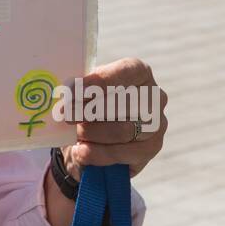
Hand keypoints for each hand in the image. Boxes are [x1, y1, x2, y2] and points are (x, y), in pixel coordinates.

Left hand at [60, 57, 167, 180]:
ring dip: (92, 133)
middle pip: (122, 103)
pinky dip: (98, 153)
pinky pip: (122, 152)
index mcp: (139, 72)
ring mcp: (158, 123)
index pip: (126, 71)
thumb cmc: (89, 106)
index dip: (101, 81)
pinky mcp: (152, 148)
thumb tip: (70, 92)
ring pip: (122, 130)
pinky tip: (81, 151)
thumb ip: (80, 90)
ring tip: (75, 135)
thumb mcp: (84, 92)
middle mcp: (154, 96)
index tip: (75, 90)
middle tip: (67, 116)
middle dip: (89, 111)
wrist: (92, 139)